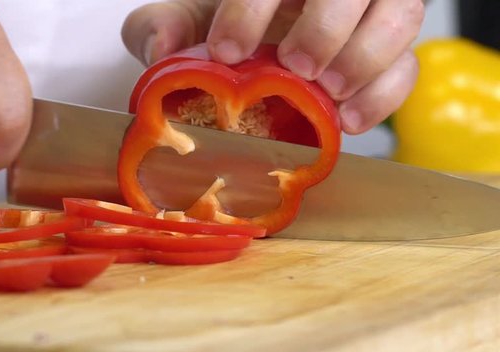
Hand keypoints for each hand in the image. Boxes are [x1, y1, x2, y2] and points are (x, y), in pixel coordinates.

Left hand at [121, 0, 424, 133]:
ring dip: (366, 56)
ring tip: (326, 92)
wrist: (254, 46)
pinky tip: (348, 120)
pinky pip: (410, 67)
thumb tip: (160, 49)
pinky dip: (384, 95)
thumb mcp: (189, 21)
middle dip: (326, 25)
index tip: (226, 49)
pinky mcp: (390, 55)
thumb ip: (164, 25)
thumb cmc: (227, 26)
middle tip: (295, 65)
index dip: (254, 6)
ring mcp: (371, 13)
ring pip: (402, 14)